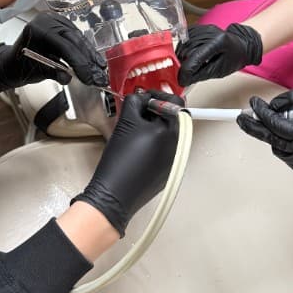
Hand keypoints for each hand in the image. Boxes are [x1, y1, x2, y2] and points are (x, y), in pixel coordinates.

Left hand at [0, 12, 106, 94]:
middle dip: (88, 60)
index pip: (64, 45)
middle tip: (98, 76)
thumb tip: (67, 78)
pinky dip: (85, 50)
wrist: (9, 63)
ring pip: (78, 39)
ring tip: (100, 70)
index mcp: (38, 29)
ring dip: (90, 55)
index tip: (88, 77)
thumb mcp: (36, 72)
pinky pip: (76, 37)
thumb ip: (53, 73)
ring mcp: (55, 21)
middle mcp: (47, 20)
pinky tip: (94, 61)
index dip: (79, 62)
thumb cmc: (18, 66)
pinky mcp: (61, 25)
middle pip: (75, 40)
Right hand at [72, 90, 183, 235]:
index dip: (157, 96)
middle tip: (136, 115)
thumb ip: (136, 102)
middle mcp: (179, 146)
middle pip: (171, 119)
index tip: (144, 98)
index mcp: (172, 131)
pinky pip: (164, 151)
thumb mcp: (126, 121)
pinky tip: (136, 151)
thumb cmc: (120, 161)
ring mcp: (174, 160)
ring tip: (134, 133)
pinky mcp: (167, 172)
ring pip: (167, 135)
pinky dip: (153, 146)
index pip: (175, 103)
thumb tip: (142, 97)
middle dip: (154, 113)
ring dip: (153, 129)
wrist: (114, 196)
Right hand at [176, 22, 262, 85]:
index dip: (186, 71)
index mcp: (218, 42)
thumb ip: (200, 74)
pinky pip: (185, 38)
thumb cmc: (234, 57)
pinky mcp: (200, 28)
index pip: (195, 57)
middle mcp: (210, 32)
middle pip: (188, 50)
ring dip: (182, 57)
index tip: (182, 80)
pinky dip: (183, 48)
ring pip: (184, 44)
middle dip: (183, 64)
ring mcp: (204, 29)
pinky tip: (188, 55)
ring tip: (188, 65)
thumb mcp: (219, 70)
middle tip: (185, 75)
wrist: (241, 46)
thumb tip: (185, 80)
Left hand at [236, 86, 292, 180]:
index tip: (252, 105)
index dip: (263, 115)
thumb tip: (270, 107)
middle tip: (243, 118)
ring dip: (278, 137)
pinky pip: (288, 158)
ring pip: (279, 150)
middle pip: (274, 141)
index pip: (279, 127)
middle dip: (259, 128)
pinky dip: (288, 147)